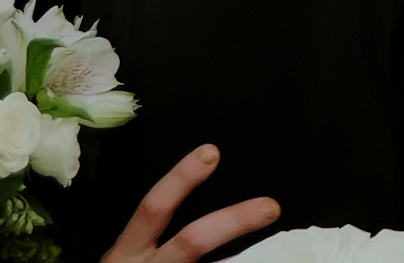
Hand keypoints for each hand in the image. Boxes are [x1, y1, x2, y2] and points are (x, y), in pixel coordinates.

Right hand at [100, 145, 279, 262]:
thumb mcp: (126, 254)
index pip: (154, 207)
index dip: (182, 179)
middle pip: (191, 241)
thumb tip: (203, 208)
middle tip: (270, 206)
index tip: (212, 152)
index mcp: (129, 249)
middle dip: (233, 221)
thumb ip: (150, 234)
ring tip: (277, 248)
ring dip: (244, 259)